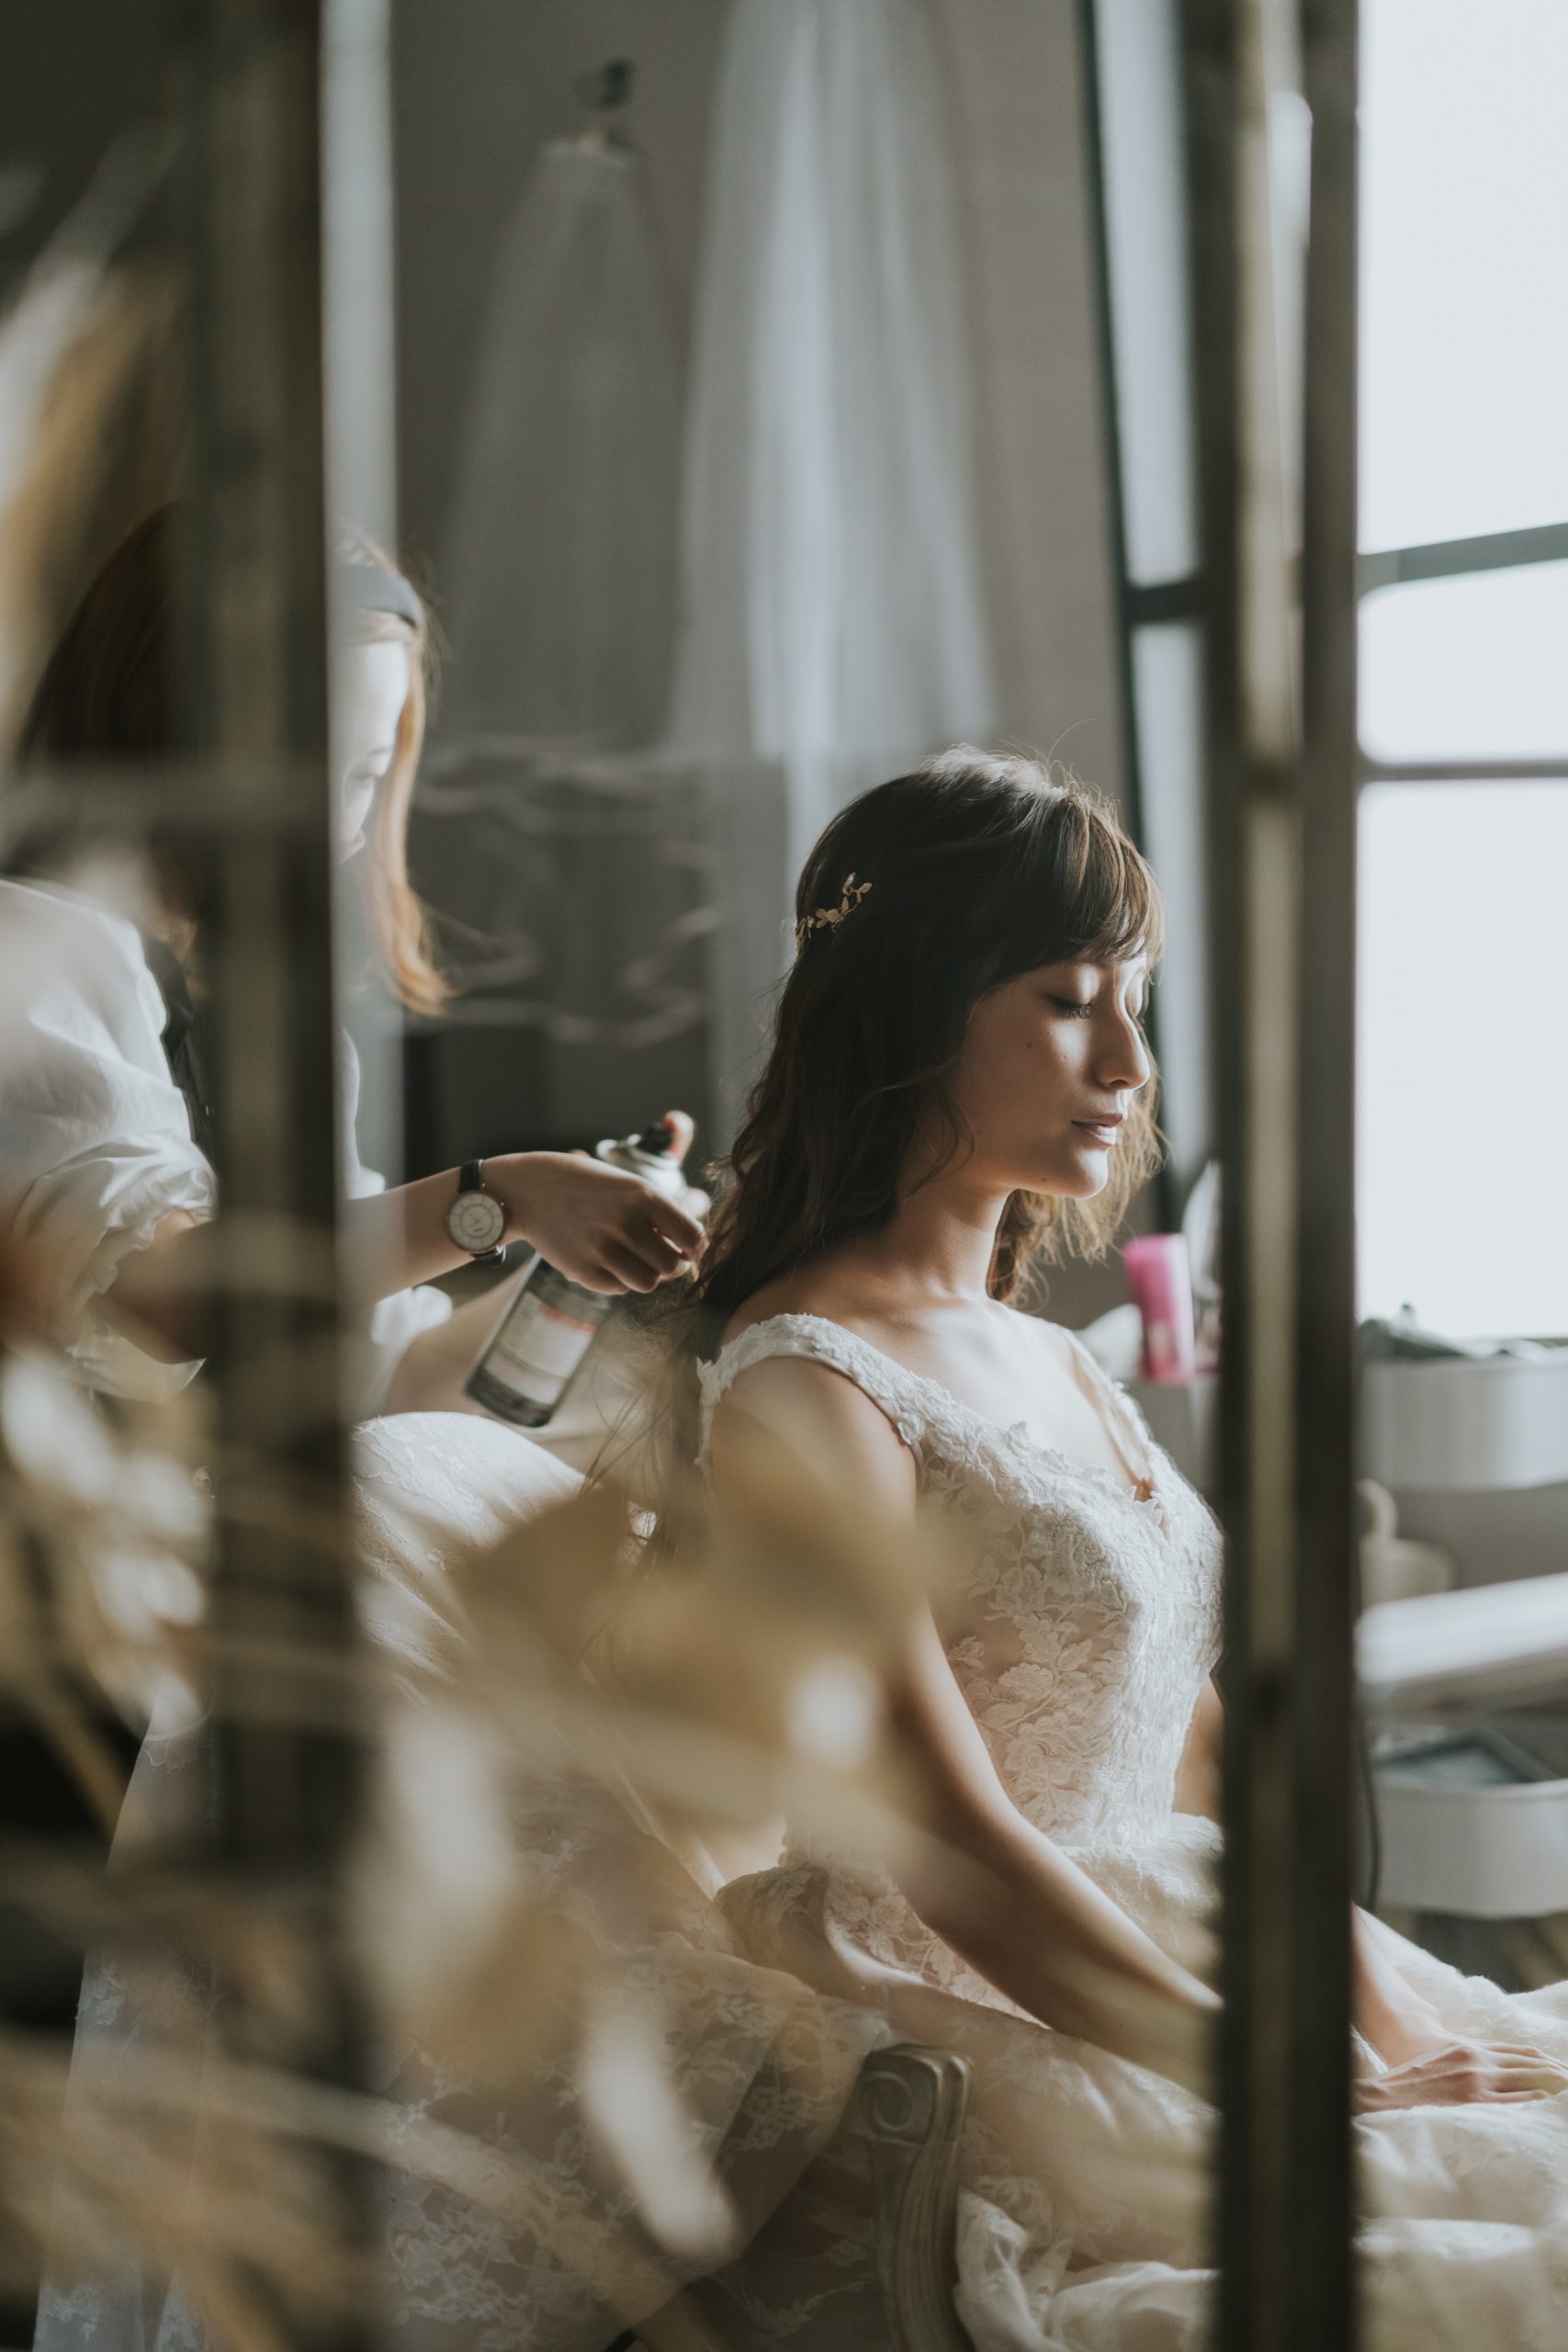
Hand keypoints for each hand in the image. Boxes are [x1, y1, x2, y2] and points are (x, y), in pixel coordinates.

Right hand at [493, 1121, 704, 1294]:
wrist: (530, 1190)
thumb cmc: (590, 1187)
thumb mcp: (629, 1185)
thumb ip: (661, 1214)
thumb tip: (692, 1252)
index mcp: (644, 1195)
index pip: (693, 1237)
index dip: (695, 1249)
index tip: (687, 1249)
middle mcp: (625, 1222)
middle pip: (672, 1267)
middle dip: (673, 1266)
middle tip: (663, 1259)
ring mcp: (602, 1248)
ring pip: (647, 1283)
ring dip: (646, 1276)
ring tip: (635, 1261)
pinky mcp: (582, 1270)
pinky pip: (618, 1288)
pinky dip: (619, 1280)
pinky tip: (607, 1261)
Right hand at [1354, 2033, 1567, 2111]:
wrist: (1391, 2092)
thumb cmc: (1419, 2078)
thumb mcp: (1447, 2058)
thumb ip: (1472, 2059)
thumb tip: (1499, 2068)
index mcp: (1472, 2048)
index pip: (1519, 2051)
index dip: (1546, 2060)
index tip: (1563, 2069)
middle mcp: (1477, 2061)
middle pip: (1528, 2064)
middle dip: (1556, 2072)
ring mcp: (1476, 2082)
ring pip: (1526, 2080)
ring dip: (1552, 2086)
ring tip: (1567, 2091)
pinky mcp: (1472, 2102)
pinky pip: (1511, 2102)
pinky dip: (1533, 2101)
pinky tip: (1548, 2104)